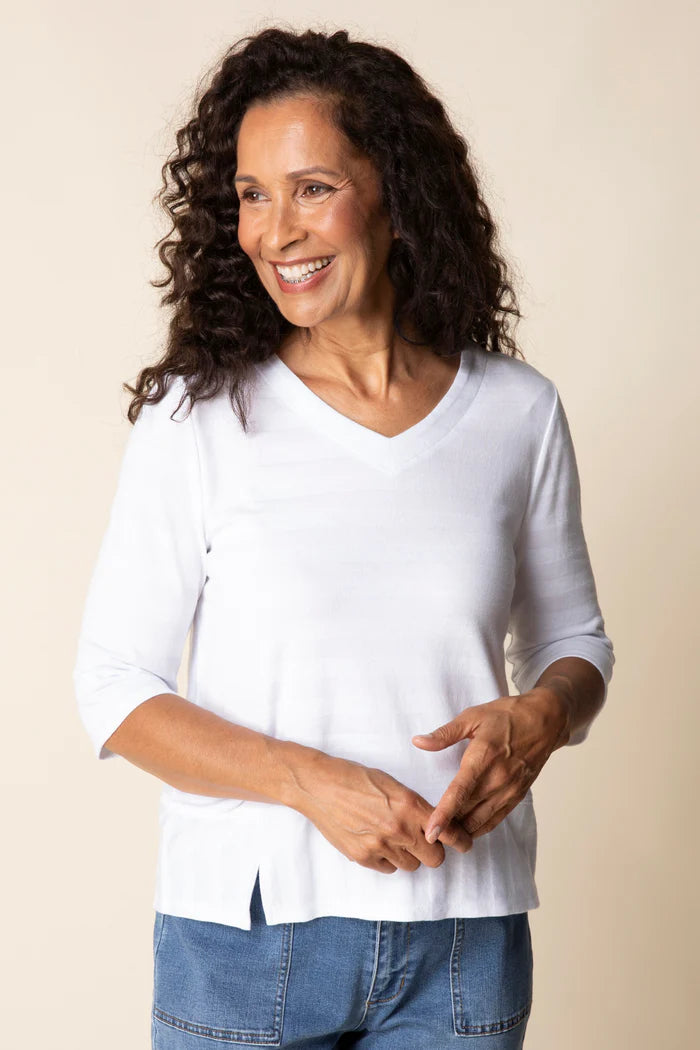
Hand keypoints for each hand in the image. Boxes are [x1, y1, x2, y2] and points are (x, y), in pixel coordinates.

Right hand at [290, 752, 473, 873]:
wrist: (319, 786)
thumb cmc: (356, 778)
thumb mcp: (392, 784)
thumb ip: (415, 806)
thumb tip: (433, 823)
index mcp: (409, 805)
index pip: (448, 832)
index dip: (461, 841)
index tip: (465, 844)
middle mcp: (398, 828)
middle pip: (434, 858)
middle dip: (432, 851)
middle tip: (423, 840)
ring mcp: (380, 845)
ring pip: (411, 865)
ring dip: (408, 854)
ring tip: (393, 836)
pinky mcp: (363, 857)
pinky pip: (388, 868)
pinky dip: (387, 859)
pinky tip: (377, 841)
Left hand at [411, 688, 566, 843]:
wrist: (545, 721)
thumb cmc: (507, 716)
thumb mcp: (473, 716)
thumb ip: (444, 733)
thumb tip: (418, 741)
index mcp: (483, 756)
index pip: (459, 792)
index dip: (444, 815)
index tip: (429, 832)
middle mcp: (497, 778)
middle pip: (468, 813)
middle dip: (447, 828)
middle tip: (426, 833)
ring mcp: (509, 790)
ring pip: (481, 822)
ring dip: (461, 831)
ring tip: (442, 835)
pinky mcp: (517, 796)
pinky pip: (495, 820)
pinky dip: (478, 828)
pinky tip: (464, 829)